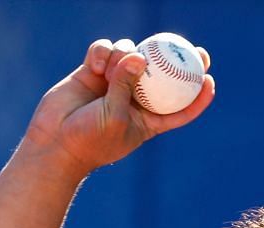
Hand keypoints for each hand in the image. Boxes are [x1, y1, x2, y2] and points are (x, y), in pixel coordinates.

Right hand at [23, 38, 214, 174]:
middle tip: (194, 49)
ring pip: (131, 55)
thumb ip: (126, 86)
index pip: (181, 107)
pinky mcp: (92, 72)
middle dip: (179, 61)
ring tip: (108, 71)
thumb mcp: (115, 116)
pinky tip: (96, 64)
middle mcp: (135, 99)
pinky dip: (102, 52)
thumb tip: (140, 57)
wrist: (54, 141)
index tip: (209, 79)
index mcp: (150, 119)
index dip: (198, 94)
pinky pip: (104, 51)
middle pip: (163, 75)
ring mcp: (114, 83)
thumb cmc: (91, 138)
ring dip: (124, 54)